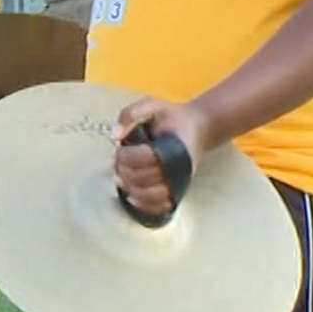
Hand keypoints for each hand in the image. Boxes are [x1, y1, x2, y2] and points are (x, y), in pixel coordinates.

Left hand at [111, 98, 215, 219]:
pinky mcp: (178, 189)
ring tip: (121, 180)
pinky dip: (146, 206)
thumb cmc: (172, 116)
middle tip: (116, 164)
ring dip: (132, 189)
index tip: (119, 148)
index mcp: (173, 144)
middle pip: (146, 178)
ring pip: (153, 196)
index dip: (126, 156)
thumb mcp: (151, 105)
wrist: (198, 127)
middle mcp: (179, 167)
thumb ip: (130, 114)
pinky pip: (162, 206)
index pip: (145, 157)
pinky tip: (132, 198)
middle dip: (124, 172)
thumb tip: (114, 137)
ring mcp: (180, 180)